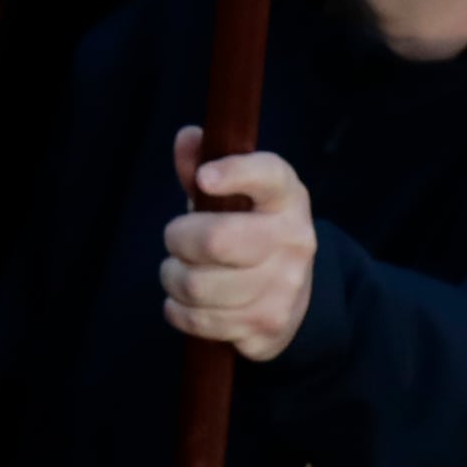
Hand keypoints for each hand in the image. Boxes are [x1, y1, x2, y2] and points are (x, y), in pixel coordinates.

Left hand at [162, 131, 316, 359]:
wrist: (292, 293)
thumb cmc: (246, 228)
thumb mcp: (230, 194)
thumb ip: (203, 164)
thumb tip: (188, 138)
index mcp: (286, 198)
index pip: (269, 176)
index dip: (234, 173)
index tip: (204, 179)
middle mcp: (294, 243)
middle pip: (215, 240)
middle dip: (178, 238)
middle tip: (176, 239)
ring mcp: (285, 290)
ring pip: (197, 285)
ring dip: (173, 278)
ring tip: (180, 271)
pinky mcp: (268, 328)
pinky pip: (198, 320)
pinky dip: (178, 310)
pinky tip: (188, 301)